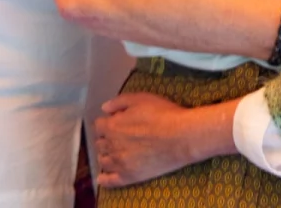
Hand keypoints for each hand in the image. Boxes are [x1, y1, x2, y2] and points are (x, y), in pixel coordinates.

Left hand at [95, 92, 235, 188]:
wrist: (182, 137)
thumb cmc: (163, 114)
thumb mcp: (141, 98)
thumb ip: (118, 102)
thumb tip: (104, 108)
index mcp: (112, 126)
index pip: (98, 125)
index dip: (106, 122)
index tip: (114, 122)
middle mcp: (111, 145)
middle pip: (100, 143)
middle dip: (106, 139)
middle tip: (117, 137)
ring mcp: (118, 163)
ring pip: (103, 161)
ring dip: (106, 156)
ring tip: (114, 154)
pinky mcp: (128, 177)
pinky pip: (109, 181)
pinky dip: (103, 179)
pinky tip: (103, 177)